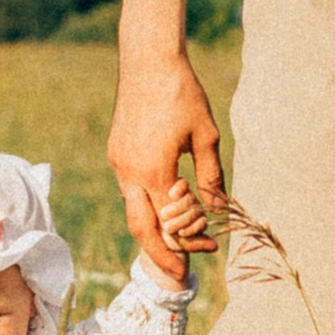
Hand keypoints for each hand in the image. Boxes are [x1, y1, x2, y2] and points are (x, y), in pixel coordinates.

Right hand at [109, 54, 222, 277]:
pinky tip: (167, 203)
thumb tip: (218, 209)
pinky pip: (130, 189)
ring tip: (178, 238)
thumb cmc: (182, 94)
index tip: (208, 250)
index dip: (189, 241)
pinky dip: (147, 204)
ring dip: (155, 228)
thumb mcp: (206, 136)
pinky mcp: (116, 152)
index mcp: (154, 172)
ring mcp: (118, 162)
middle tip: (180, 273)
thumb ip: (211, 177)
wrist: (148, 60)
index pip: (169, 224)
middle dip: (160, 255)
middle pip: (141, 229)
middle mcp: (129, 172)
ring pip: (132, 210)